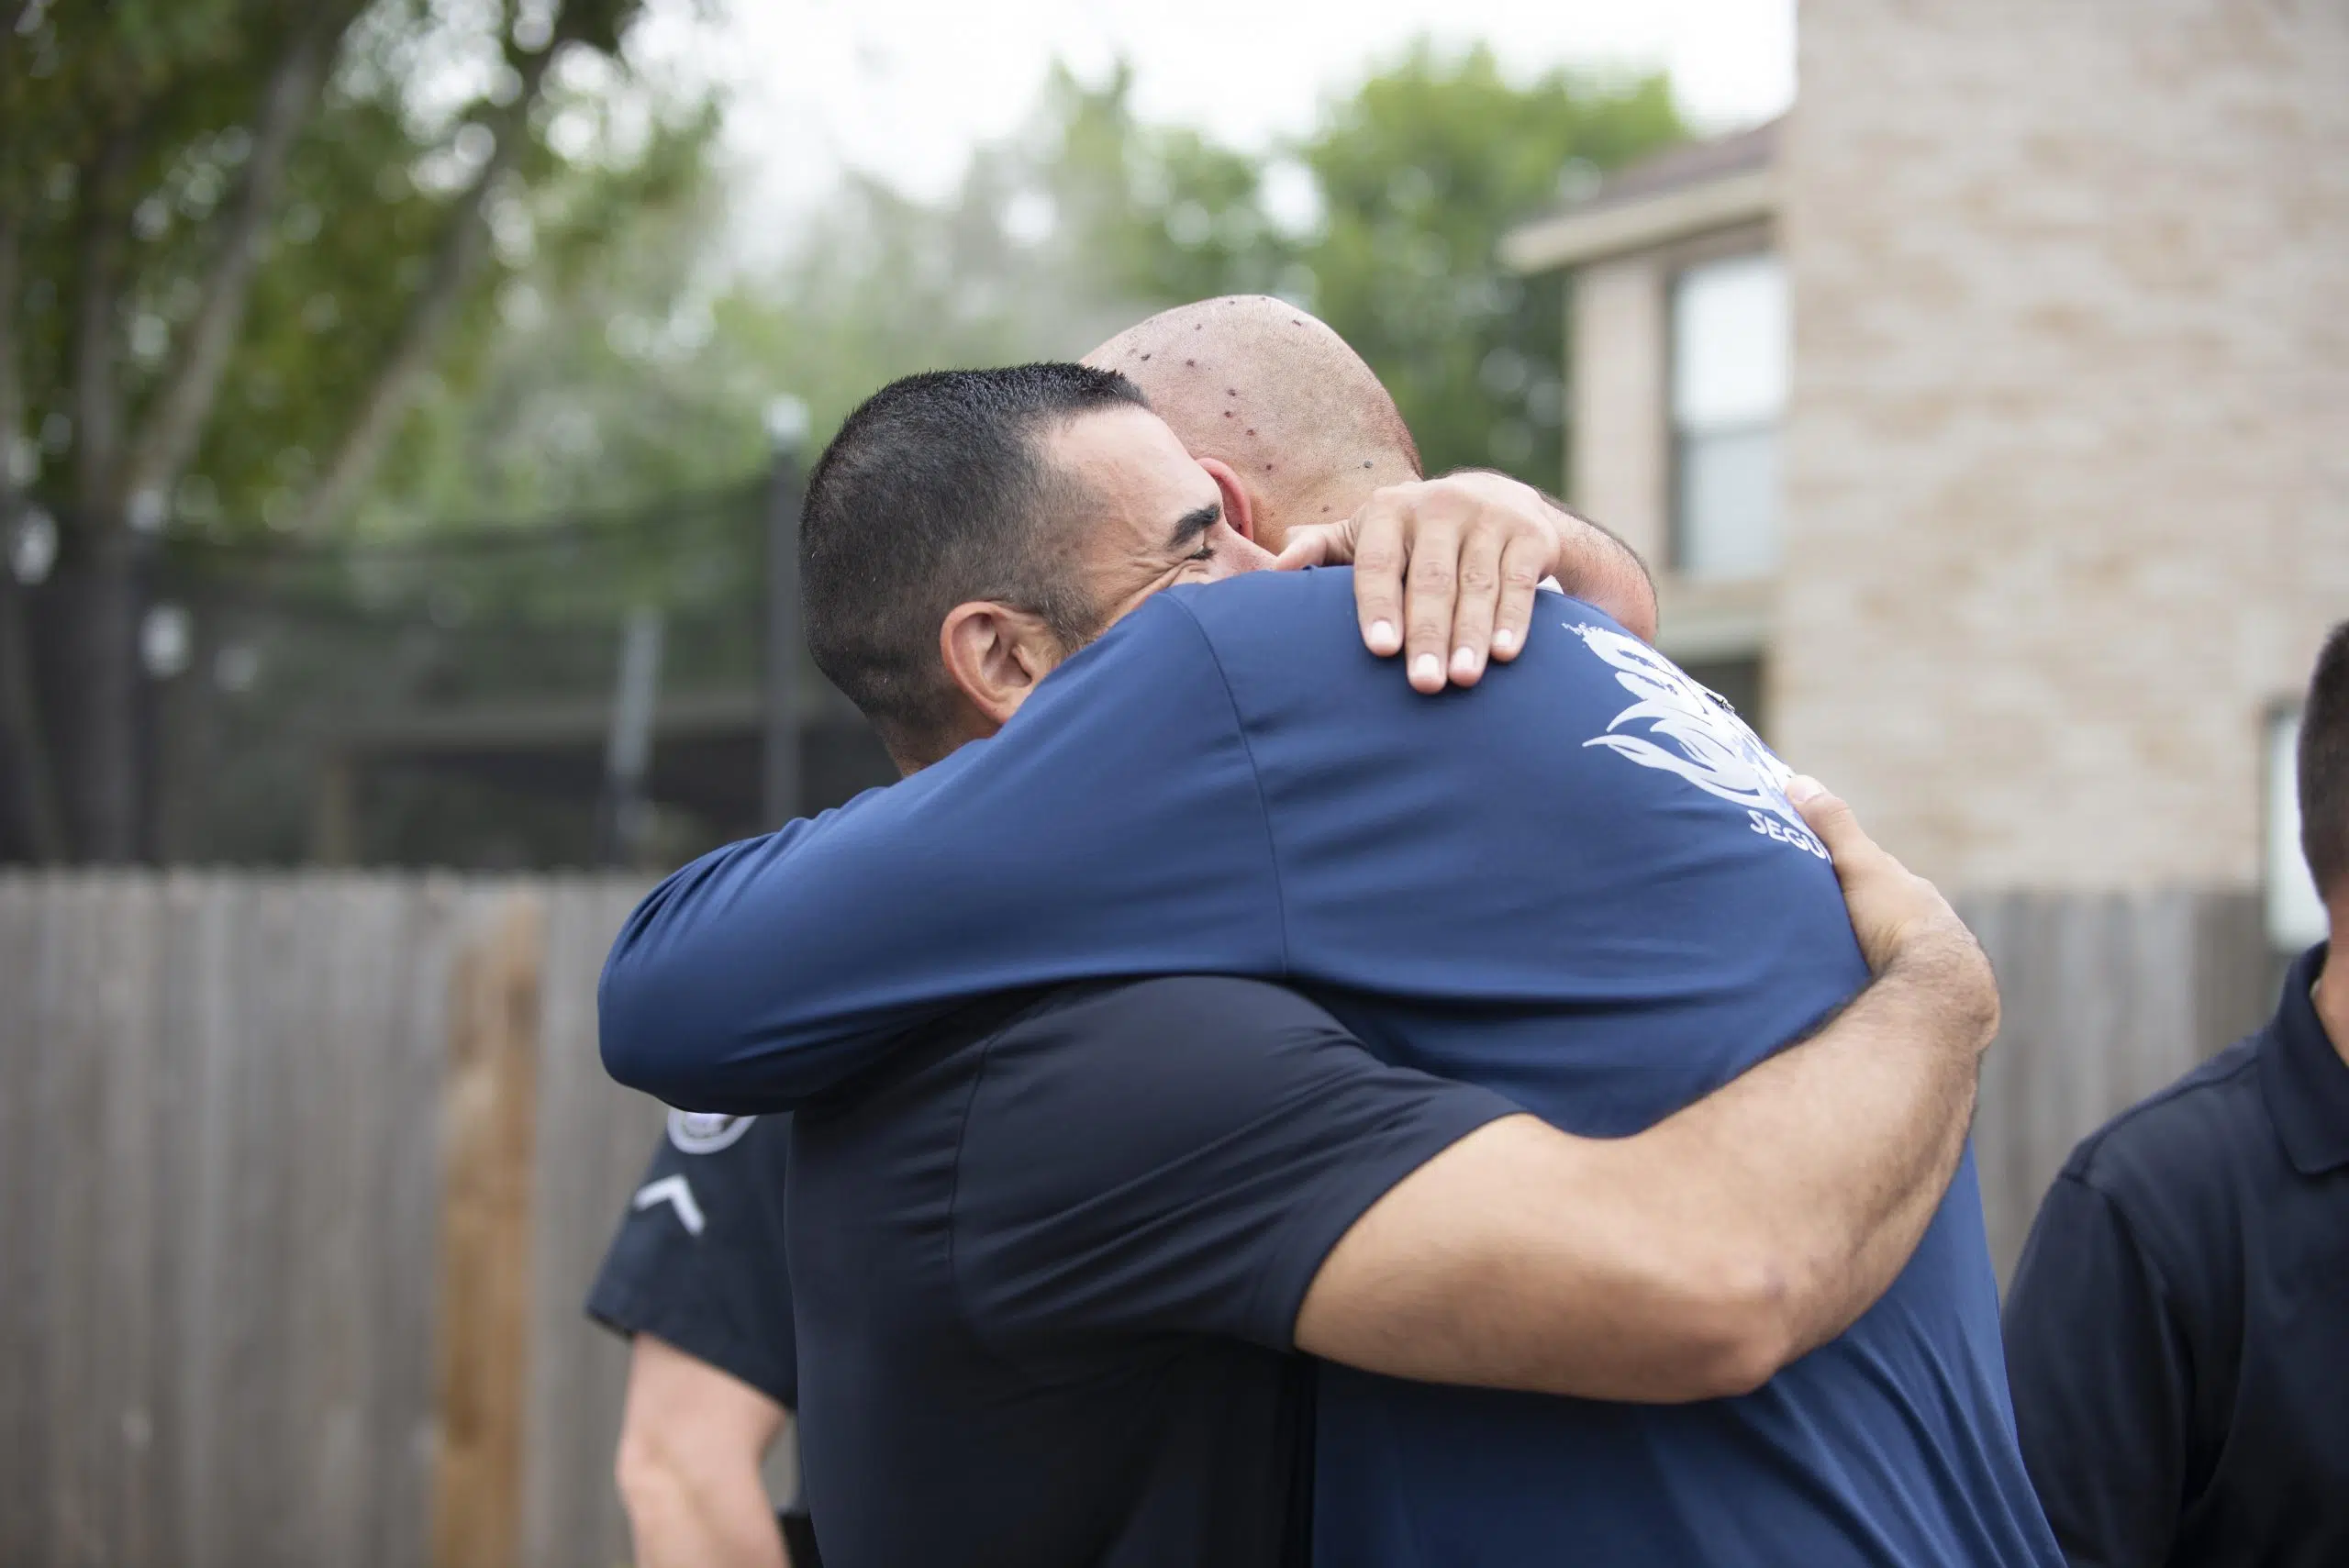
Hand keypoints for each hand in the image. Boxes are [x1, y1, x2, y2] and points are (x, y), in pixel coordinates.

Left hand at [1276, 472, 1655, 693]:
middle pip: (1432, 580)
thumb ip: (1324, 549)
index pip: (1379, 562)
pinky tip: (1505, 655)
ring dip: (1472, 635)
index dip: (1379, 606)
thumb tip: (1275, 569)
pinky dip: (1514, 620)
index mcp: (1391, 508)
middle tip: (1424, 684)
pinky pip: (1521, 582)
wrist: (1502, 498)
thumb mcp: (1370, 533)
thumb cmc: (1416, 535)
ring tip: (1463, 679)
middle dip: (1428, 634)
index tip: (1380, 650)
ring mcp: (1489, 517)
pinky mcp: (1530, 534)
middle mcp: (1441, 505)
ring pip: (1478, 585)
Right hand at [1787, 776, 1999, 1042]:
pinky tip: (1857, 1000)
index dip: (1850, 874)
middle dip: (1861, 919)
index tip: (1818, 877)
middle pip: (1888, 917)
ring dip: (1870, 959)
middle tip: (1818, 926)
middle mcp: (1932, 927)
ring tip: (1831, 970)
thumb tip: (1797, 780)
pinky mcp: (1931, 1006)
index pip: (1881, 877)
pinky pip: (1898, 990)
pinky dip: (1879, 989)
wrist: (1940, 989)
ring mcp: (1934, 968)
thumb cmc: (1899, 920)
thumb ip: (1832, 826)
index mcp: (1916, 895)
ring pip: (1895, 956)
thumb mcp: (1858, 863)